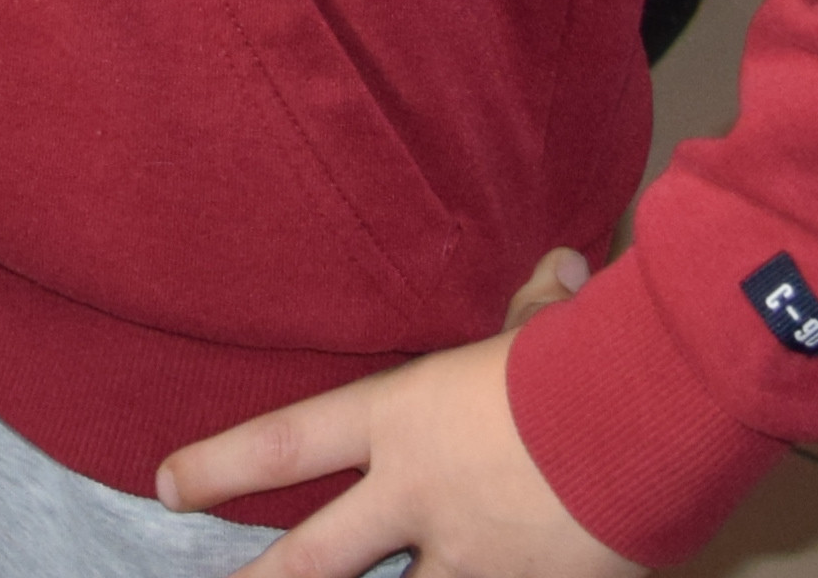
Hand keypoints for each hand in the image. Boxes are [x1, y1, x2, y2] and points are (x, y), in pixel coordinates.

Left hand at [158, 321, 643, 577]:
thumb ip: (535, 312)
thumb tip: (561, 270)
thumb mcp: (542, 328)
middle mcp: (418, 497)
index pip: (285, 444)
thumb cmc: (589, 356)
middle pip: (313, 560)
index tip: (168, 483)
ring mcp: (469, 557)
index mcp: (403, 419)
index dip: (220, 466)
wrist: (649, 421)